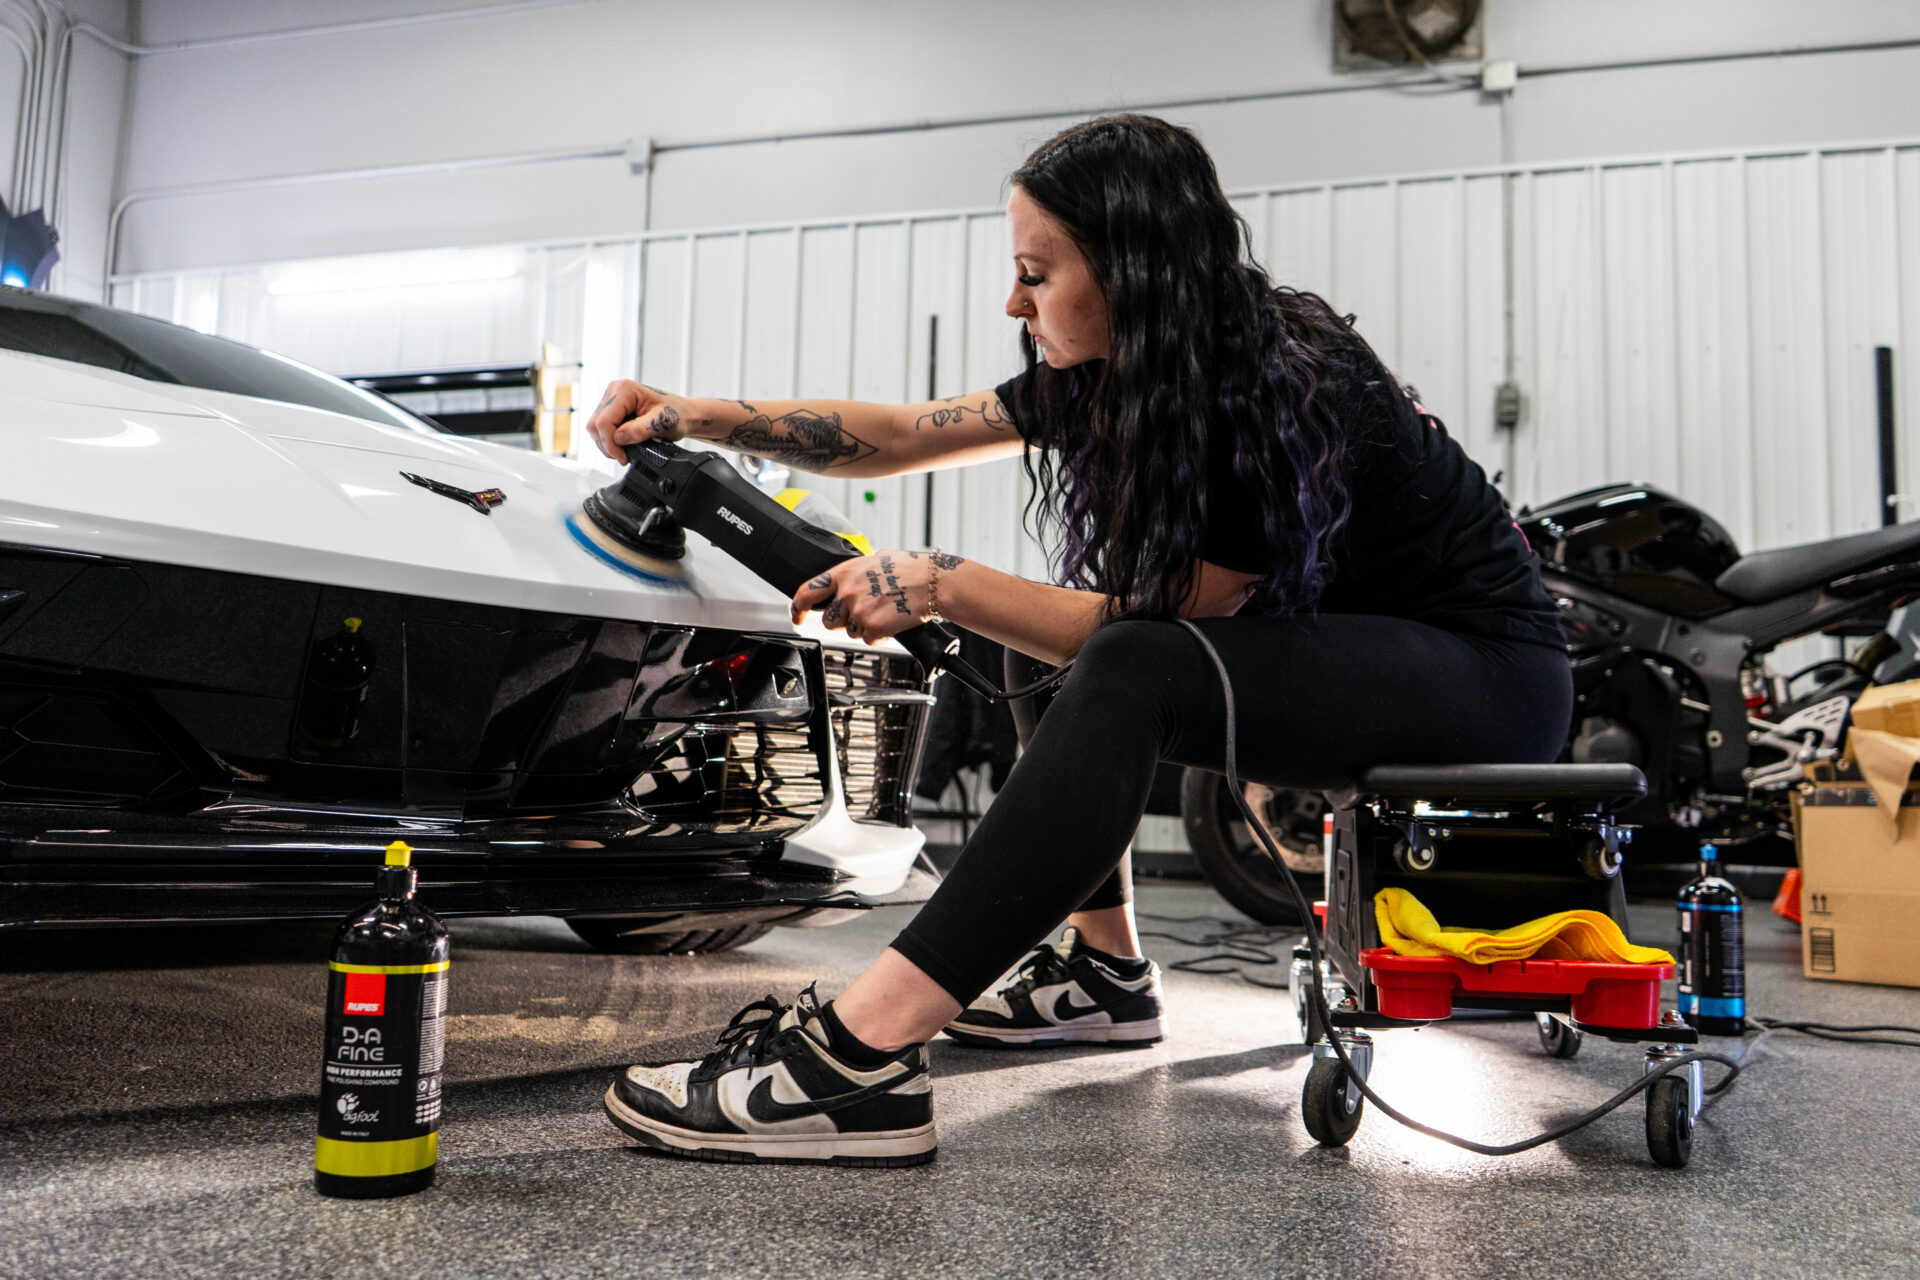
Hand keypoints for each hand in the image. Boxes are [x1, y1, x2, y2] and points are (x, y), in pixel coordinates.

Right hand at [584, 380, 688, 460]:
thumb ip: (640, 430)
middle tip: (624, 456)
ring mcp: (611, 399)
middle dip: (608, 445)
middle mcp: (614, 391)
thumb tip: (619, 437)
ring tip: (626, 450)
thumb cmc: (677, 414)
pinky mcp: (611, 409)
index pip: (603, 422)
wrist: (683, 414)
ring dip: (608, 444)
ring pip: (595, 428)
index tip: (623, 457)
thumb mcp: (663, 423)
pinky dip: (610, 440)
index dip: (610, 444)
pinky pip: (600, 428)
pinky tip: (624, 444)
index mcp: (625, 390)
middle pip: (595, 425)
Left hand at [790, 550, 962, 642]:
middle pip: (830, 620)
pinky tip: (893, 620)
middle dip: (844, 620)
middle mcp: (848, 592)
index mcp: (845, 573)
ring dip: (865, 627)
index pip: (807, 592)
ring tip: (885, 611)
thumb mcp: (877, 559)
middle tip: (865, 611)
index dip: (798, 607)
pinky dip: (881, 635)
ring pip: (851, 631)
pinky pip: (869, 639)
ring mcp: (859, 611)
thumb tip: (850, 579)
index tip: (798, 616)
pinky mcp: (873, 628)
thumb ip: (856, 572)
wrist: (933, 582)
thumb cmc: (911, 568)